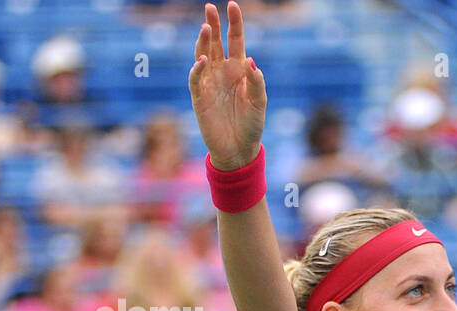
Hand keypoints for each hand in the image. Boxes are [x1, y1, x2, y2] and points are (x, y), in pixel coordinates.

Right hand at [189, 2, 265, 170]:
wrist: (239, 150)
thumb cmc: (252, 127)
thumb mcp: (260, 104)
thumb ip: (256, 82)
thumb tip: (250, 60)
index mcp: (238, 71)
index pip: (236, 41)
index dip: (234, 24)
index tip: (232, 5)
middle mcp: (222, 73)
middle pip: (216, 43)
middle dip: (213, 24)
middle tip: (210, 7)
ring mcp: (209, 83)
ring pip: (203, 55)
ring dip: (204, 42)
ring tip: (207, 27)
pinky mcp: (200, 97)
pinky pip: (196, 78)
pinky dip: (197, 68)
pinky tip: (203, 60)